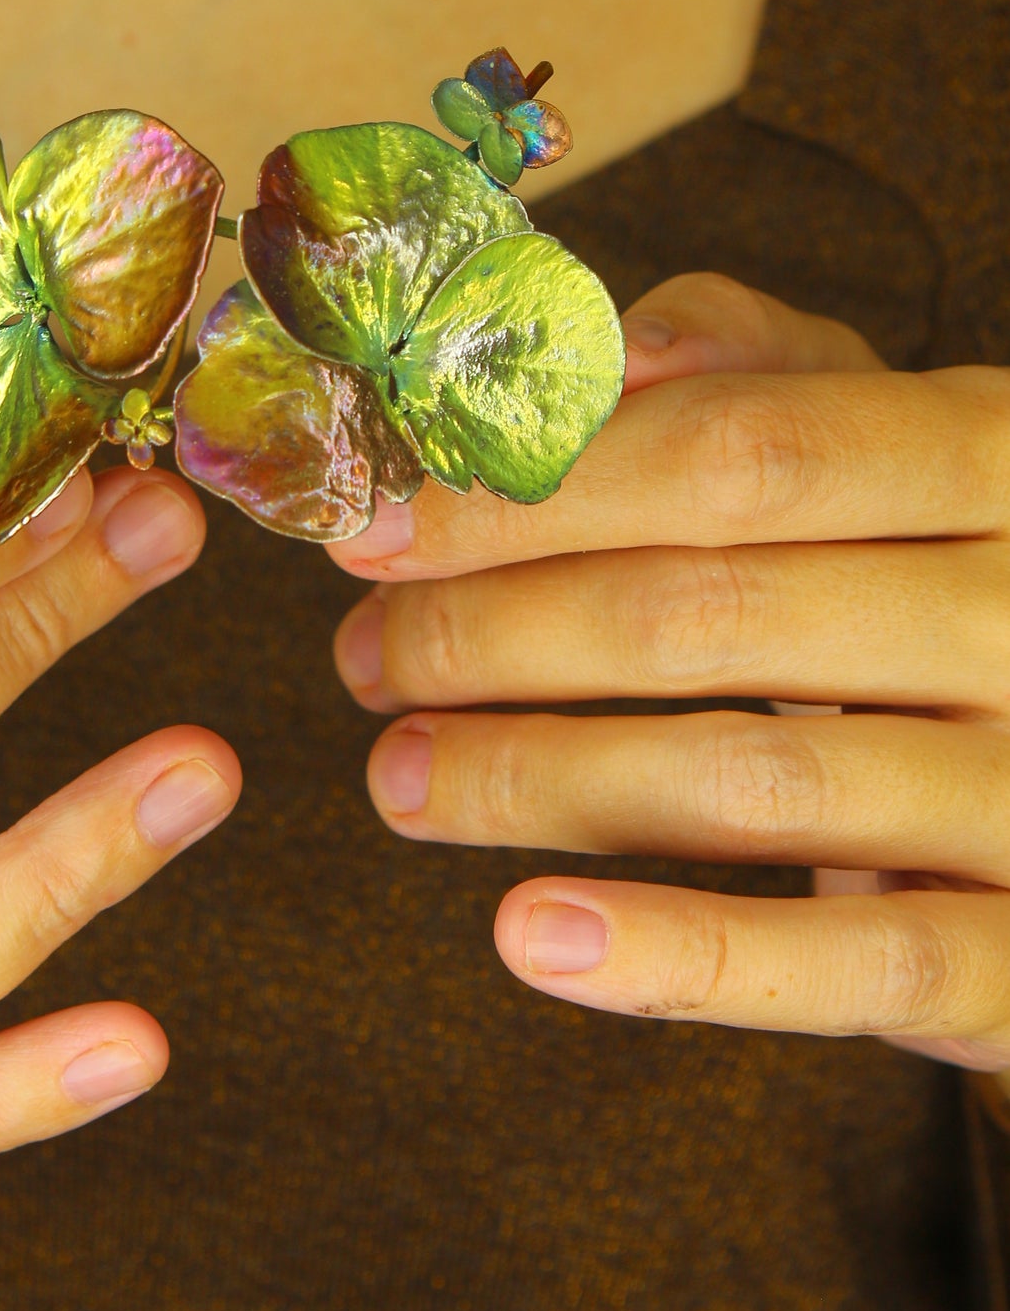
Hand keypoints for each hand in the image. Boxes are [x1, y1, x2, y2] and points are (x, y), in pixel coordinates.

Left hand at [330, 273, 1009, 1072]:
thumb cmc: (957, 581)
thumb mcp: (892, 442)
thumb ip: (759, 367)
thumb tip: (610, 343)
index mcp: (992, 456)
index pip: (737, 450)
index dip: (535, 488)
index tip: (376, 523)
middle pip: (710, 612)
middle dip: (496, 632)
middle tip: (364, 656)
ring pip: (750, 783)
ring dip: (535, 780)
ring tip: (400, 777)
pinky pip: (844, 967)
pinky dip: (675, 958)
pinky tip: (527, 934)